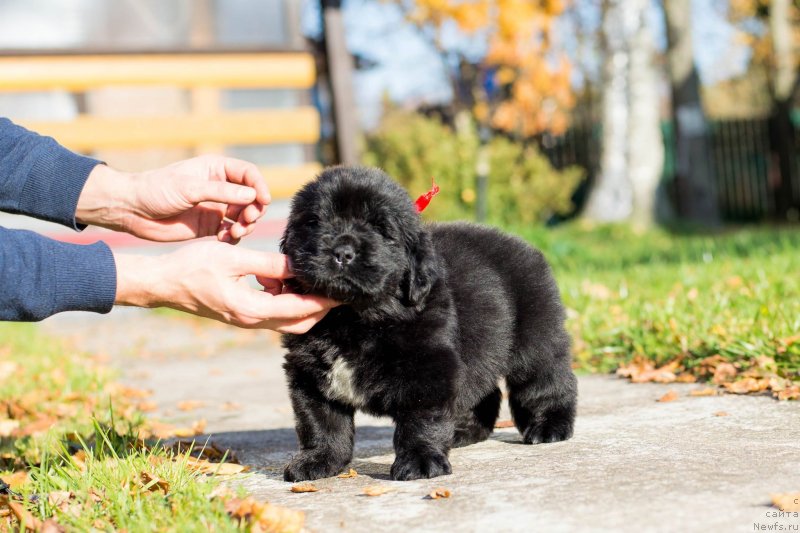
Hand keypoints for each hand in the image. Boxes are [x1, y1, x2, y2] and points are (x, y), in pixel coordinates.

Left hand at [77, 156, 270, 242]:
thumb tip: (252, 196)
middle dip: (254, 210)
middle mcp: (220, 188)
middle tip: (245, 221)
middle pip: (251, 197)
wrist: (132, 210)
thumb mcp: (189, 188)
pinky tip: (222, 239)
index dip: (259, 186)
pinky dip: (233, 237)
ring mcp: (216, 207)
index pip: (249, 174)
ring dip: (245, 225)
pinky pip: (232, 232)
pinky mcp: (210, 226)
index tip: (262, 201)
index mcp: (216, 169)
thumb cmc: (156, 190)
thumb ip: (222, 192)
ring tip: (234, 232)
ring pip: (244, 216)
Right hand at [114, 243, 336, 332]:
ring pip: (286, 319)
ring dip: (300, 301)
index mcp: (252, 309)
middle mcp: (251, 321)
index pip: (299, 310)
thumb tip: (299, 265)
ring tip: (301, 275)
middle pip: (299, 323)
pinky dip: (283, 298)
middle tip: (336, 289)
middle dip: (320, 308)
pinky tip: (275, 276)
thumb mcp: (234, 258)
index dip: (324, 302)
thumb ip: (269, 263)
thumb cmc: (192, 267)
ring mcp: (246, 321)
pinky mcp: (241, 315)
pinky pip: (271, 312)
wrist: (163, 283)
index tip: (343, 294)